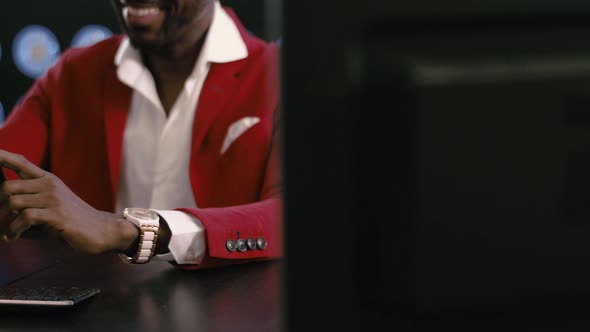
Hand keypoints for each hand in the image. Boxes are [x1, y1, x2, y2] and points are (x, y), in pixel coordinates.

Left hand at [0, 150, 137, 253]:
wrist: (102, 230)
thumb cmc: (73, 222)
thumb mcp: (51, 207)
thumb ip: (28, 206)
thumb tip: (1, 213)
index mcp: (48, 180)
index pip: (21, 162)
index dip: (2, 156)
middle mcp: (50, 185)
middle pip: (9, 186)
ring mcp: (54, 198)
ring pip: (14, 202)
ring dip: (4, 222)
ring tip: (6, 233)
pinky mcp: (57, 214)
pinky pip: (25, 217)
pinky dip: (14, 230)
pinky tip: (13, 237)